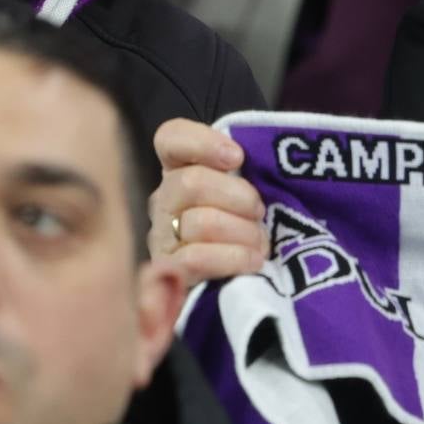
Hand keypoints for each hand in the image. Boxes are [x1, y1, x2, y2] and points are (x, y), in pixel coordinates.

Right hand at [147, 119, 267, 284]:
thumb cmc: (250, 227)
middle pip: (191, 183)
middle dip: (237, 197)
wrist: (244, 284)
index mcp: (181, 169)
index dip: (201, 142)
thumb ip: (248, 169)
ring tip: (261, 243)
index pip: (171, 139)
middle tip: (260, 212)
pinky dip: (232, 258)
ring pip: (200, 222)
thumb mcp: (251, 191)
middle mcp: (164, 199)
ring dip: (242, 233)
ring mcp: (163, 236)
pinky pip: (196, 259)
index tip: (237, 157)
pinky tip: (252, 261)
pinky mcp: (171, 273)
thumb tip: (255, 155)